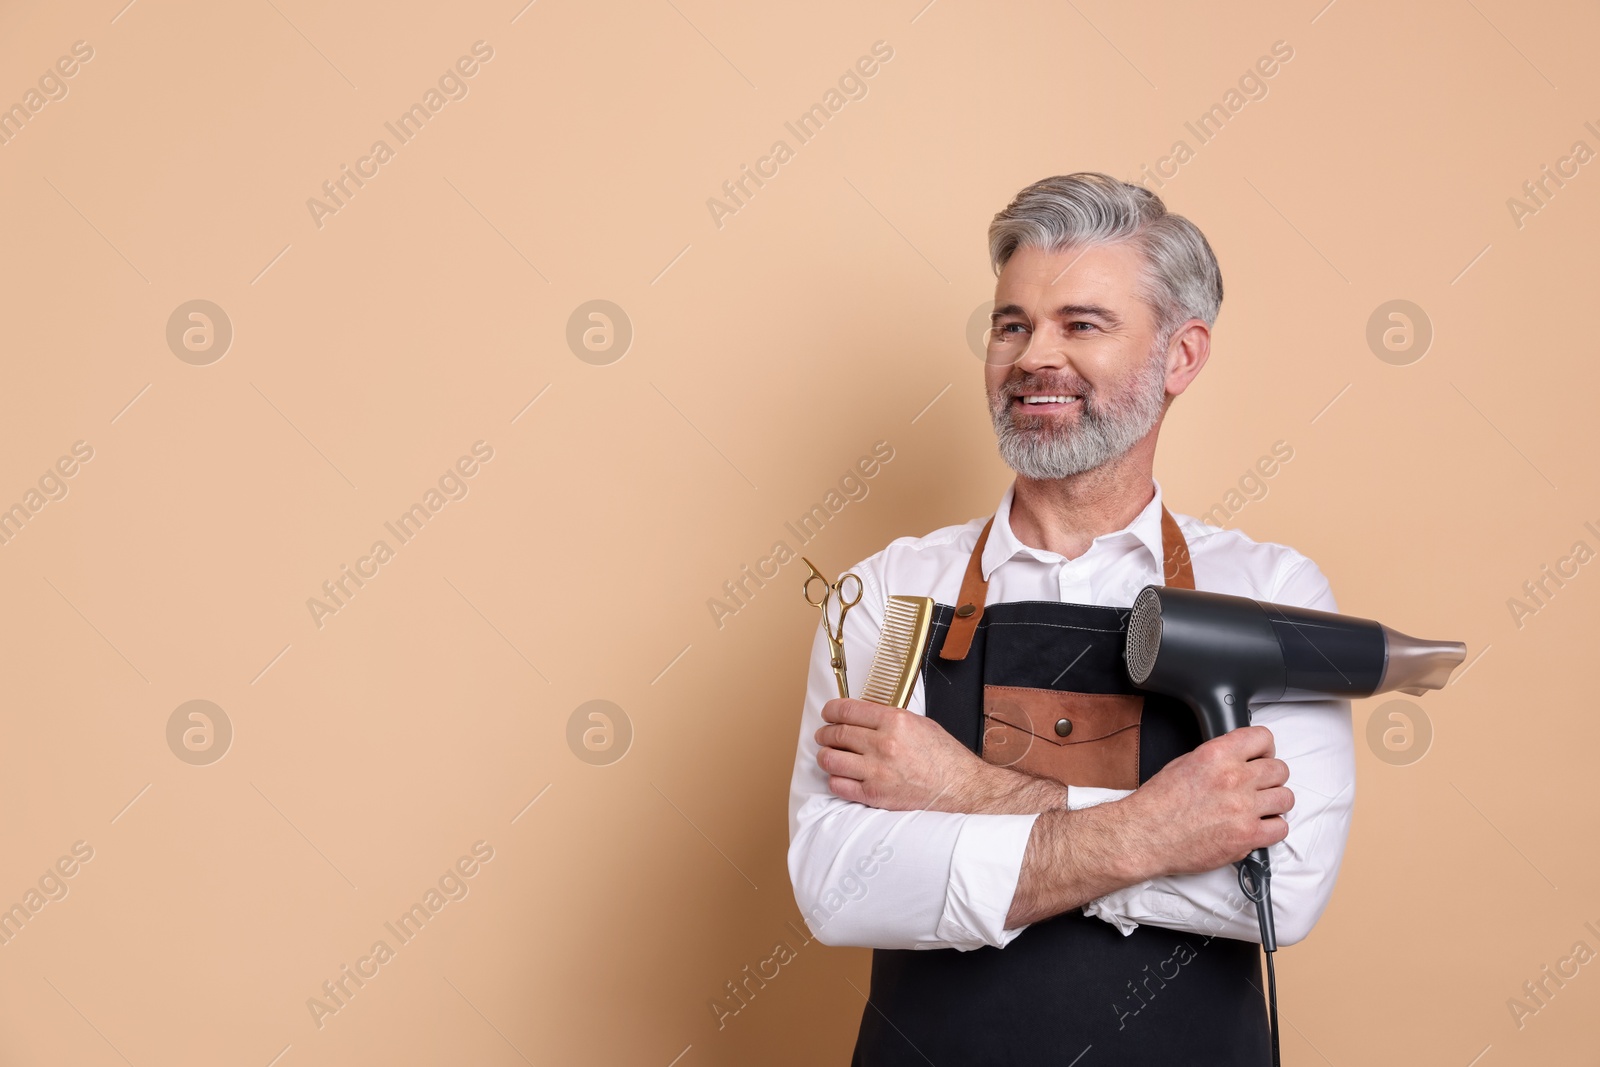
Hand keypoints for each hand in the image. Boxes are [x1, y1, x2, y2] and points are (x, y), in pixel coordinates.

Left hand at [815, 698, 998, 811]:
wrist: (961, 788)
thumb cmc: (944, 757)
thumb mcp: (920, 724)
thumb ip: (889, 718)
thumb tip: (862, 717)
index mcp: (894, 721)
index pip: (846, 710)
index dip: (831, 711)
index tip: (828, 714)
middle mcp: (883, 745)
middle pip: (836, 734)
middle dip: (825, 734)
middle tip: (825, 736)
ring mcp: (876, 771)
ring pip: (830, 759)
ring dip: (826, 756)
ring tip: (830, 755)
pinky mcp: (874, 795)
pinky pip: (838, 785)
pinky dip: (836, 779)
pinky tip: (843, 776)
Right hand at [1119, 725, 1292, 876]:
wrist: (1146, 835)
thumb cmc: (1158, 804)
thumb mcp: (1184, 763)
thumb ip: (1218, 758)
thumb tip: (1239, 759)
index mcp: (1216, 755)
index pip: (1262, 738)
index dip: (1265, 748)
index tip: (1263, 756)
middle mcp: (1233, 778)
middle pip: (1279, 770)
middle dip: (1271, 778)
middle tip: (1259, 786)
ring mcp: (1243, 808)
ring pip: (1285, 798)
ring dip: (1274, 803)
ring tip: (1258, 808)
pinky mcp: (1247, 836)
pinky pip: (1281, 828)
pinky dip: (1272, 828)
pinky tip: (1256, 827)